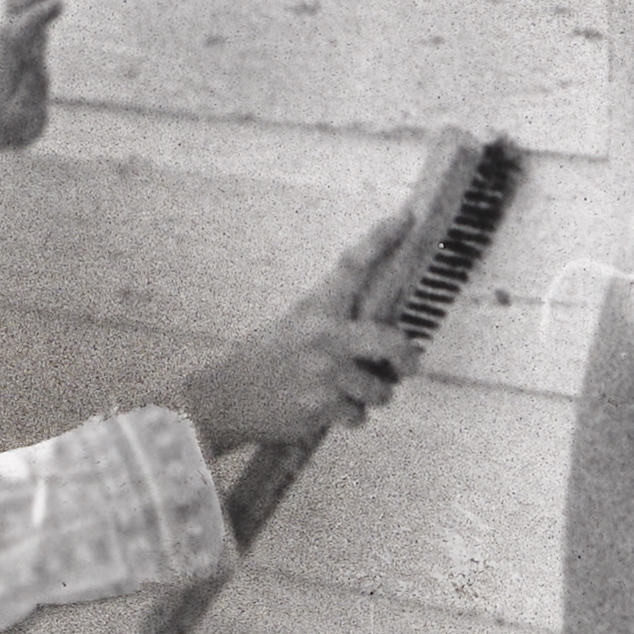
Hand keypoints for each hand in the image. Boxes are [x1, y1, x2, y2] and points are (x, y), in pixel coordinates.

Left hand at [0, 0, 74, 164]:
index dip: (38, 17)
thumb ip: (30, 95)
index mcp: (9, 59)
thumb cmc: (11, 119)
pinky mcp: (16, 20)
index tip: (60, 4)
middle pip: (21, 3)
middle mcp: (8, 33)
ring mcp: (11, 23)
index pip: (21, 31)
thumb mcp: (22, 117)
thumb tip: (39, 67)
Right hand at [180, 227, 407, 455]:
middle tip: (409, 363)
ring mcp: (324, 374)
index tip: (407, 217)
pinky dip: (349, 417)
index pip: (353, 266)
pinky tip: (325, 410)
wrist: (225, 398)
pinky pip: (359, 416)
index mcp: (316, 309)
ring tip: (345, 391)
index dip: (382, 240)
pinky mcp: (321, 408)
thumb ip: (335, 321)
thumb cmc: (264, 360)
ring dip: (372, 396)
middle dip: (407, 357)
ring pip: (380, 389)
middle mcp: (323, 338)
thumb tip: (382, 327)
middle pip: (390, 340)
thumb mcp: (294, 325)